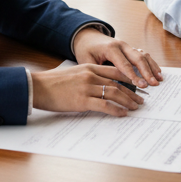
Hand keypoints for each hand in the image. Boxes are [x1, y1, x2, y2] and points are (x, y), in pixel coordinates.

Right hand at [30, 63, 145, 115]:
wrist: (39, 87)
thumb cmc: (53, 82)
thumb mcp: (73, 74)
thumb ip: (87, 77)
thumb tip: (100, 87)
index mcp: (89, 67)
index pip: (115, 71)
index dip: (129, 78)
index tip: (138, 84)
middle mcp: (90, 75)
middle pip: (117, 83)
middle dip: (132, 92)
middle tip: (142, 100)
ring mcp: (87, 87)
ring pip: (114, 93)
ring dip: (128, 101)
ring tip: (136, 107)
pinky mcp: (82, 101)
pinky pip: (104, 105)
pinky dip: (116, 110)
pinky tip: (123, 114)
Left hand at [72, 27, 162, 88]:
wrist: (87, 36)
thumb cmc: (86, 50)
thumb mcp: (86, 61)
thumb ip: (98, 72)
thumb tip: (109, 86)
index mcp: (110, 48)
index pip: (124, 64)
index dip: (133, 75)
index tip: (140, 85)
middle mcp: (121, 45)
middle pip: (137, 58)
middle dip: (146, 72)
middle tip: (153, 84)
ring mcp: (127, 46)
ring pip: (143, 55)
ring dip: (152, 67)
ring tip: (159, 79)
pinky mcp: (129, 49)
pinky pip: (143, 54)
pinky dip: (151, 63)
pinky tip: (157, 71)